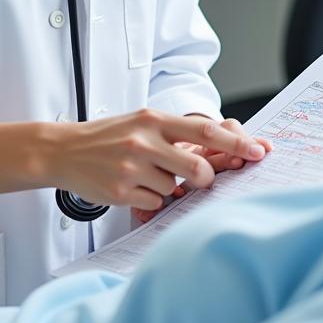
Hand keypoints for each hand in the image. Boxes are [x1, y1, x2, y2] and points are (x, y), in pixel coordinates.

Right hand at [49, 109, 266, 212]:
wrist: (63, 150)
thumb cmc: (108, 137)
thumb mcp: (141, 123)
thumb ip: (175, 135)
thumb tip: (219, 150)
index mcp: (153, 119)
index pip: (205, 131)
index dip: (236, 142)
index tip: (259, 150)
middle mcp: (144, 140)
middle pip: (197, 169)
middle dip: (205, 178)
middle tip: (198, 178)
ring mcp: (132, 167)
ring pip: (174, 188)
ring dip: (167, 187)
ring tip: (143, 175)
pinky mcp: (121, 191)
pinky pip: (155, 203)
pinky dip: (150, 199)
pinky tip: (131, 186)